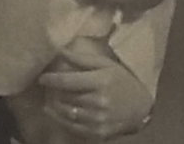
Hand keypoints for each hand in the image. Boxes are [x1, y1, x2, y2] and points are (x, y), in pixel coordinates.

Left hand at [37, 47, 153, 139]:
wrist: (141, 107)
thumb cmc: (122, 81)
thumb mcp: (106, 65)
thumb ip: (82, 59)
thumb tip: (60, 50)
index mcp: (100, 82)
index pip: (68, 81)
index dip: (51, 79)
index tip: (42, 78)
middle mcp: (99, 102)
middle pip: (65, 97)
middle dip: (53, 92)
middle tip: (47, 87)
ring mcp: (98, 119)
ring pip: (67, 113)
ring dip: (54, 106)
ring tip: (49, 99)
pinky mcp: (98, 132)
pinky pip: (73, 127)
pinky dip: (60, 119)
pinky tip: (54, 112)